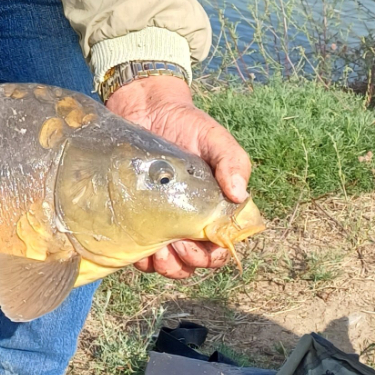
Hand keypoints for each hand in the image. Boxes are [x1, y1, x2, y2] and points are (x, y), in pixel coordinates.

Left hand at [105, 75, 251, 279]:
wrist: (144, 107)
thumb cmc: (186, 124)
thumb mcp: (215, 139)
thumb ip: (232, 162)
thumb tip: (240, 195)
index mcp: (211, 209)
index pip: (218, 246)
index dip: (213, 255)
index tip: (204, 245)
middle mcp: (187, 220)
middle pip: (193, 262)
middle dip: (187, 264)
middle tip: (178, 248)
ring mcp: (159, 220)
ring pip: (166, 262)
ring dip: (165, 266)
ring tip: (158, 253)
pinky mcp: (133, 215)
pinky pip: (137, 250)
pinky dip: (140, 258)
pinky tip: (138, 250)